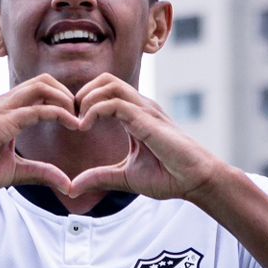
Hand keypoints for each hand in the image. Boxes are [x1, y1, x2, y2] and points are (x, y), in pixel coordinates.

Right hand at [0, 75, 79, 197]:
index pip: (41, 91)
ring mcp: (2, 109)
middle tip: (83, 117)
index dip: (64, 101)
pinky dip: (59, 113)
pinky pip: (36, 109)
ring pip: (42, 87)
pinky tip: (73, 125)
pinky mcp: (1, 122)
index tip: (80, 121)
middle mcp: (5, 103)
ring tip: (81, 120)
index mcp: (7, 111)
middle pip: (45, 81)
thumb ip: (41, 172)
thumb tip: (67, 183)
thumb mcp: (14, 172)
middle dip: (69, 94)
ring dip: (67, 100)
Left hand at [67, 74, 227, 201]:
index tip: (73, 125)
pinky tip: (85, 127)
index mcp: (136, 116)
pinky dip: (94, 110)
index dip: (84, 103)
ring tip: (79, 123)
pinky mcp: (147, 119)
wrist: (195, 181)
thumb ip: (99, 177)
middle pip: (105, 80)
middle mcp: (140, 107)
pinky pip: (114, 102)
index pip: (106, 92)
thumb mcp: (124, 177)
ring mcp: (145, 110)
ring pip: (109, 84)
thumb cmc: (169, 176)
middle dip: (82, 94)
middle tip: (72, 119)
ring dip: (86, 99)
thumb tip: (72, 187)